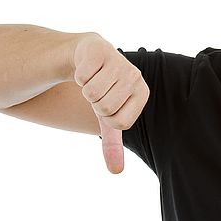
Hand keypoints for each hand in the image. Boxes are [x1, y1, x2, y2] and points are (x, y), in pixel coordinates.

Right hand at [73, 34, 148, 173]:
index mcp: (142, 94)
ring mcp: (119, 61)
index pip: (119, 122)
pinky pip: (81, 76)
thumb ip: (113, 144)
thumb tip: (116, 172)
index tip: (107, 104)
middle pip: (104, 107)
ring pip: (91, 93)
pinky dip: (78, 75)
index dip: (106, 117)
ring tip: (93, 79)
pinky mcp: (101, 49)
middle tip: (98, 90)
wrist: (90, 57)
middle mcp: (135, 76)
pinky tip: (87, 67)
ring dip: (85, 89)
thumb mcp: (108, 118)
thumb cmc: (104, 90)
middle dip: (94, 103)